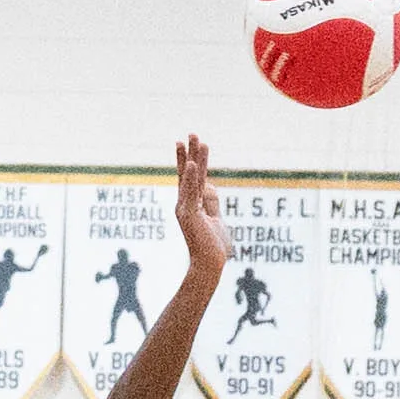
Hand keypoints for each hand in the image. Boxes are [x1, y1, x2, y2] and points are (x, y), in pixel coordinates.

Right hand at [167, 131, 226, 288]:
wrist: (209, 264)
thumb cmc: (213, 246)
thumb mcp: (215, 218)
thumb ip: (212, 202)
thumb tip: (210, 185)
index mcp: (190, 205)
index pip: (192, 178)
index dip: (193, 160)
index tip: (192, 143)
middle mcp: (184, 204)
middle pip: (188, 174)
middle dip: (189, 153)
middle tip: (190, 134)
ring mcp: (185, 209)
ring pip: (190, 179)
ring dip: (193, 158)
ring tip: (193, 139)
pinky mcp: (190, 215)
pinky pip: (191, 193)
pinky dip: (192, 178)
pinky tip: (194, 164)